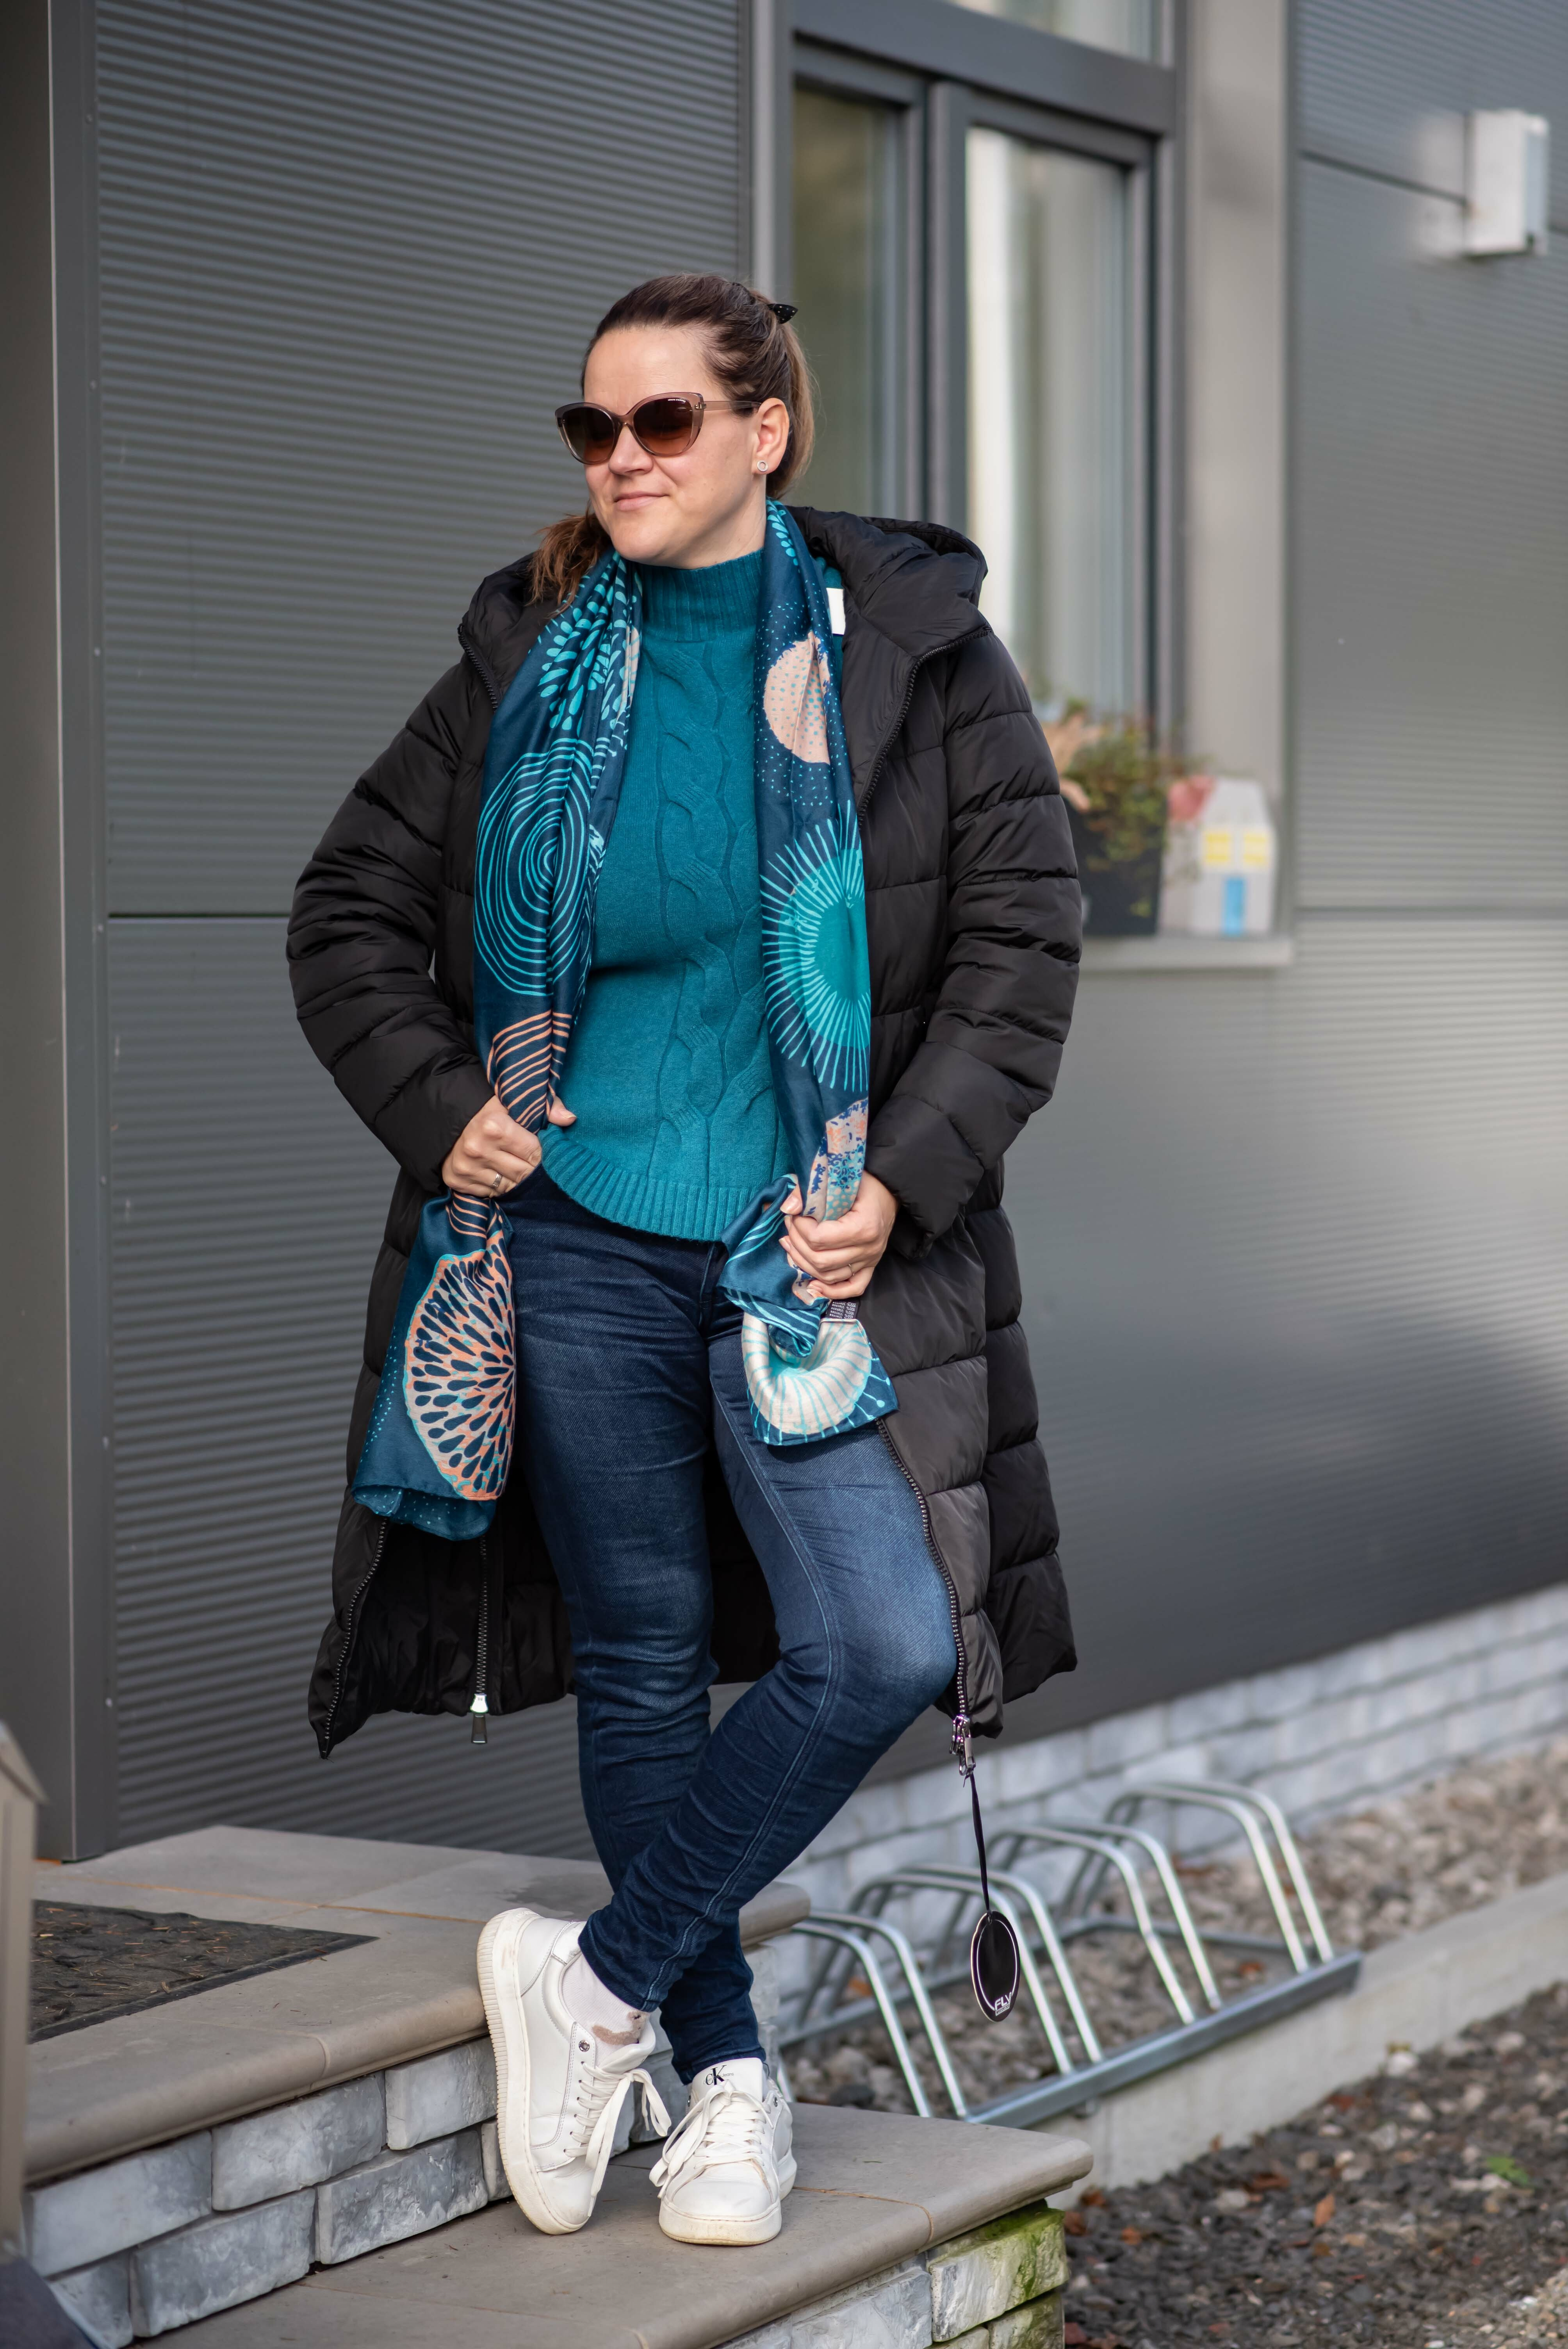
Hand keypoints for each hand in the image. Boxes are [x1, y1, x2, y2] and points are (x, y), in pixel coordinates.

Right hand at [441, 1094, 574, 1196]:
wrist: (447, 1119)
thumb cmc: (489, 1110)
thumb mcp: (514, 1101)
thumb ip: (545, 1107)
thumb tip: (570, 1119)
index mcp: (494, 1126)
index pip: (535, 1153)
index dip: (544, 1153)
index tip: (545, 1151)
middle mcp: (477, 1149)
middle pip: (523, 1174)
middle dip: (533, 1170)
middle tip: (536, 1164)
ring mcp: (465, 1167)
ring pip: (509, 1188)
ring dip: (518, 1182)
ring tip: (519, 1168)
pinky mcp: (456, 1181)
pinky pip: (491, 1194)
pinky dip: (499, 1187)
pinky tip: (500, 1174)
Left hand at [779, 1171, 897, 1300]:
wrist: (891, 1190)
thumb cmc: (866, 1182)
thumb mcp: (840, 1179)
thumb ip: (812, 1190)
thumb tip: (789, 1206)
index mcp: (863, 1227)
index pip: (819, 1238)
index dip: (799, 1228)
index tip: (794, 1214)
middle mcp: (868, 1249)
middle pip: (820, 1260)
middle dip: (797, 1244)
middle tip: (789, 1227)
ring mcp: (871, 1260)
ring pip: (829, 1276)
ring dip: (804, 1264)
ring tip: (792, 1245)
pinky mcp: (871, 1266)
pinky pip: (853, 1288)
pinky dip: (832, 1291)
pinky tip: (814, 1284)